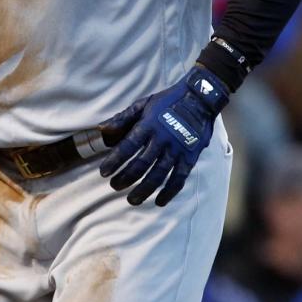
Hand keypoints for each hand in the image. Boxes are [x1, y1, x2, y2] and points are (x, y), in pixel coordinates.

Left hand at [98, 65, 228, 206]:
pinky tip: (159, 201)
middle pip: (142, 164)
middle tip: (114, 187)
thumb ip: (123, 118)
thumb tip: (102, 129)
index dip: (114, 161)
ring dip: (145, 189)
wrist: (199, 99)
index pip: (127, 146)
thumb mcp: (142, 104)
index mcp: (148, 125)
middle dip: (126, 178)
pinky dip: (169, 191)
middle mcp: (162, 139)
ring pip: (159, 174)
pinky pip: (179, 178)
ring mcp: (177, 149)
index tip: (104, 172)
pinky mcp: (190, 157)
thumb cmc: (166, 102)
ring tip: (132, 200)